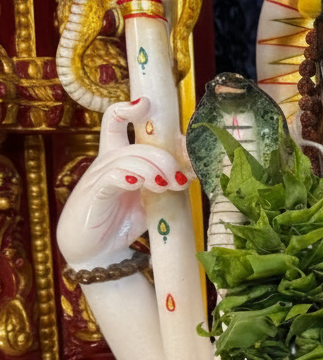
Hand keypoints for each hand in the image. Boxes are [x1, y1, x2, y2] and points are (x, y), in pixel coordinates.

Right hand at [57, 97, 192, 267]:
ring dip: (154, 169)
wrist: (97, 254)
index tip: (148, 104)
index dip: (129, 107)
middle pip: (138, 146)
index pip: (115, 120)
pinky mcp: (94, 195)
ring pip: (129, 158)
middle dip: (165, 159)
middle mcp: (106, 162)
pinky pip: (111, 176)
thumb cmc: (121, 223)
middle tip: (180, 180)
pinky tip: (138, 183)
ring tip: (166, 185)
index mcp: (117, 158)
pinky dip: (128, 176)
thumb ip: (163, 183)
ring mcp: (98, 177)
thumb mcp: (148, 200)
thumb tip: (191, 172)